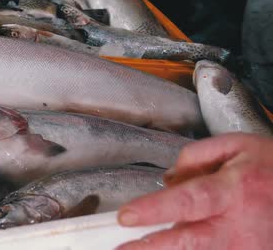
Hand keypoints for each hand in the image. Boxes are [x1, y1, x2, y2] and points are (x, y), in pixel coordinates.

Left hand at [115, 133, 272, 249]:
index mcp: (232, 190)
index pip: (188, 200)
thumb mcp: (236, 145)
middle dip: (152, 248)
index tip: (127, 216)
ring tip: (135, 249)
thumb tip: (168, 180)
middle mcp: (239, 225)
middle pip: (190, 242)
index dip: (156, 210)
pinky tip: (162, 248)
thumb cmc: (270, 167)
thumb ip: (195, 157)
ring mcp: (247, 249)